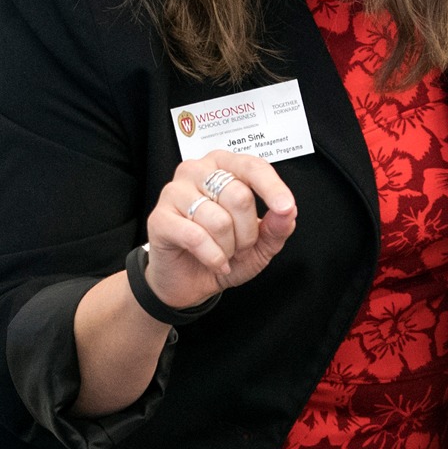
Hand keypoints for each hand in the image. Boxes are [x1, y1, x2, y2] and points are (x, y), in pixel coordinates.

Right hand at [142, 151, 298, 310]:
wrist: (189, 282)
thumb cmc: (222, 253)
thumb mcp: (260, 245)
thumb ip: (277, 227)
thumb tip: (288, 211)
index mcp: (224, 167)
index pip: (253, 167)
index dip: (272, 188)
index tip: (285, 208)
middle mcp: (198, 171)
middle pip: (238, 196)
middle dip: (246, 232)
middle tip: (239, 246)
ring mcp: (174, 192)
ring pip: (218, 219)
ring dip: (228, 247)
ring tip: (222, 253)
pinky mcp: (159, 217)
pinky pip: (196, 236)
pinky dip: (212, 257)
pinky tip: (214, 262)